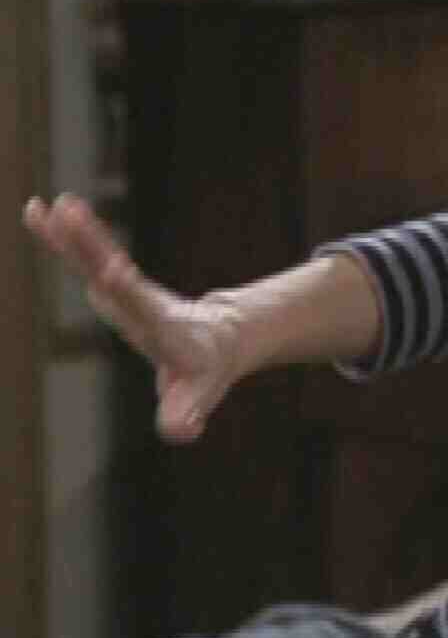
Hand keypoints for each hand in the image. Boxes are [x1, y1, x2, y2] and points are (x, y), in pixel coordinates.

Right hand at [22, 194, 245, 443]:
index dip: (128, 293)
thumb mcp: (195, 398)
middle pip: (115, 274)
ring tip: (49, 205)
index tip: (113, 271)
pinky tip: (38, 209)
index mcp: (164, 329)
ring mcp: (130, 288)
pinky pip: (88, 254)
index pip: (143, 309)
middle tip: (72, 216)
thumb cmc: (202, 374)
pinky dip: (64, 234)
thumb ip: (185, 416)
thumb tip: (183, 432)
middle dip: (94, 248)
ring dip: (75, 233)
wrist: (218, 339)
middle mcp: (145, 302)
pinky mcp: (116, 280)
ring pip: (98, 257)